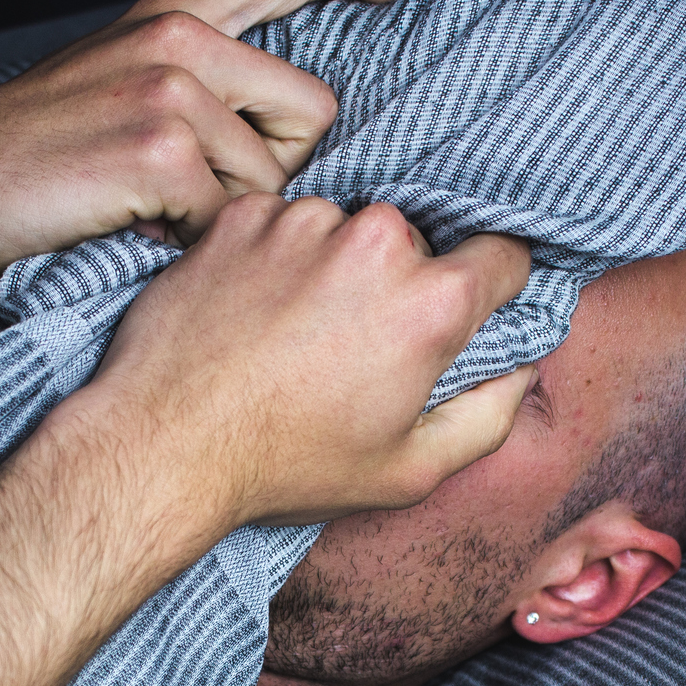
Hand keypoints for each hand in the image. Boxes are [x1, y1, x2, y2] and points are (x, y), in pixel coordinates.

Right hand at [0, 0, 409, 275]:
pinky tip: (133, 233)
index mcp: (172, 19)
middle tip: (203, 196)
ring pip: (270, 185)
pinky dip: (189, 249)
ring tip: (148, 216)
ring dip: (224, 221)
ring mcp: (170, 91)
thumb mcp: (108, 82)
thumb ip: (188, 84)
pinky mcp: (158, 152)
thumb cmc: (19, 153)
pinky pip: (226, 225)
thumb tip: (269, 136)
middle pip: (310, 114)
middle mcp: (180, 40)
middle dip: (279, 171)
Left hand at [50, 193, 535, 530]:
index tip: (459, 321)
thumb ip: (489, 413)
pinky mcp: (242, 214)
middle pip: (418, 244)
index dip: (491, 291)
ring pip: (346, 231)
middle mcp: (375, 241)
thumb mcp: (411, 470)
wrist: (164, 446)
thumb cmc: (287, 468)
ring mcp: (302, 219)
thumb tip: (521, 366)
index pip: (505, 256)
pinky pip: (283, 224)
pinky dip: (276, 259)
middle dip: (398, 286)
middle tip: (352, 349)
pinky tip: (253, 314)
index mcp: (432, 301)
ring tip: (293, 335)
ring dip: (333, 269)